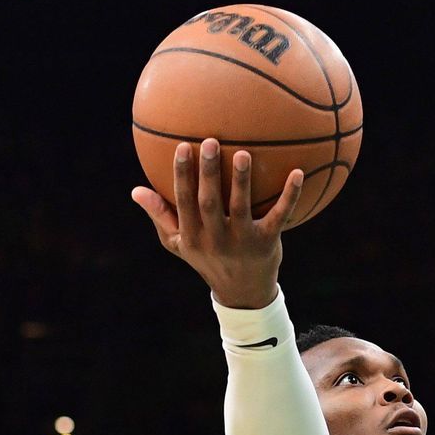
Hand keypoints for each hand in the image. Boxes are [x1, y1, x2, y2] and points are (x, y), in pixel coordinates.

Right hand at [131, 138, 309, 308]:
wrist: (243, 293)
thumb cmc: (207, 259)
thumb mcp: (179, 244)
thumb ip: (160, 216)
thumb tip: (136, 191)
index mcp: (192, 237)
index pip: (184, 201)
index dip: (182, 175)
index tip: (183, 146)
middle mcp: (216, 240)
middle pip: (209, 202)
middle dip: (208, 173)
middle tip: (211, 142)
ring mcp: (242, 242)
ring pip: (241, 207)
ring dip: (242, 180)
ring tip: (244, 153)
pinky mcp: (268, 243)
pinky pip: (279, 216)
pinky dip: (289, 195)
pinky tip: (297, 173)